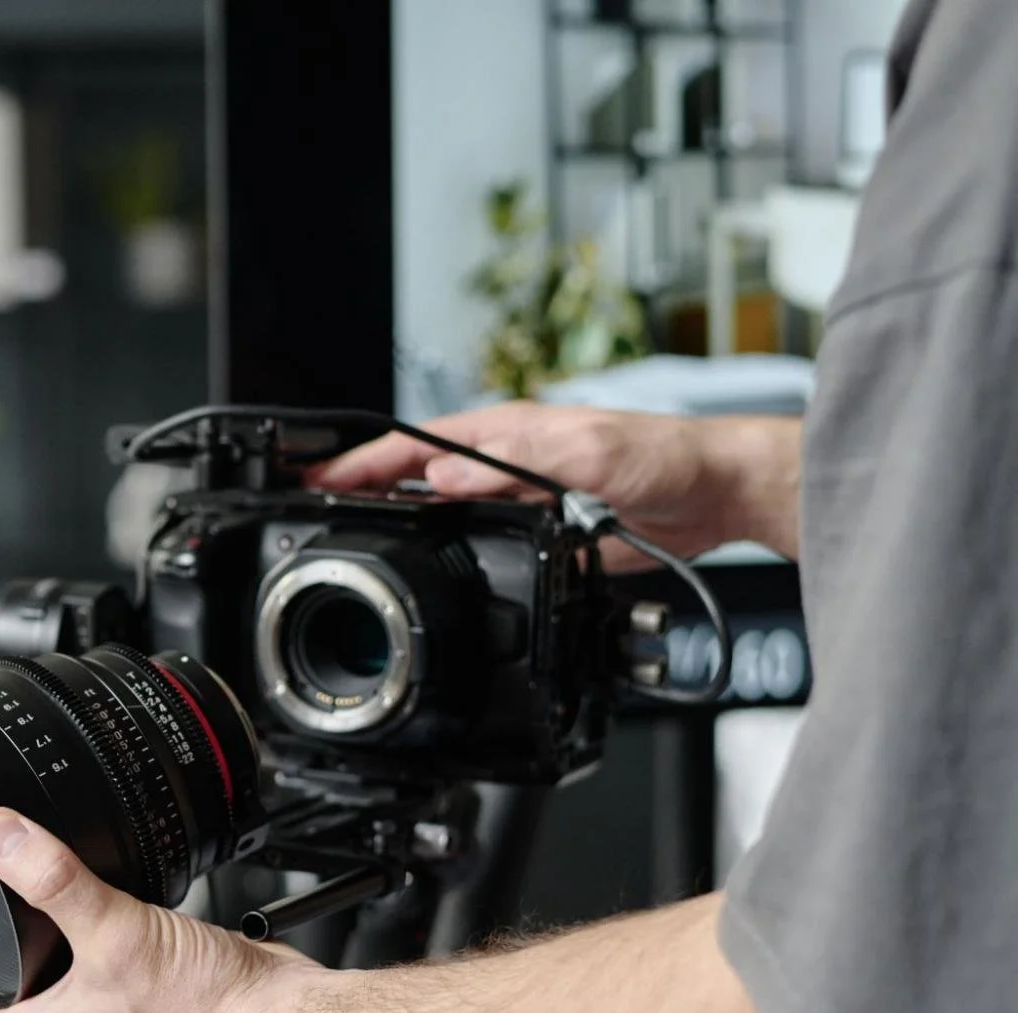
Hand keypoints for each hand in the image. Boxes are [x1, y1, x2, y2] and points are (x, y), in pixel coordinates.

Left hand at [0, 809, 313, 1012]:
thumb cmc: (203, 1007)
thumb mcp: (113, 930)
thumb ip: (52, 880)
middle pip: (3, 1009)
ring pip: (53, 989)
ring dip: (30, 954)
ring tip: (15, 907)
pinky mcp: (150, 996)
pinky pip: (99, 969)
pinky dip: (85, 938)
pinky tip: (98, 903)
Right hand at [309, 402, 748, 570]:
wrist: (715, 493)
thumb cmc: (666, 457)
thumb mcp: (589, 452)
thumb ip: (516, 462)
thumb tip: (446, 475)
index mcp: (508, 432)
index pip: (416, 445)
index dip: (362, 462)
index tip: (319, 475)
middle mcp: (507, 461)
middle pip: (416, 475)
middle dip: (362, 488)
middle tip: (313, 506)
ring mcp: (520, 495)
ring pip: (439, 506)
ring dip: (396, 518)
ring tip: (350, 538)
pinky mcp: (540, 528)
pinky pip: (475, 536)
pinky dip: (440, 547)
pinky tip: (424, 564)